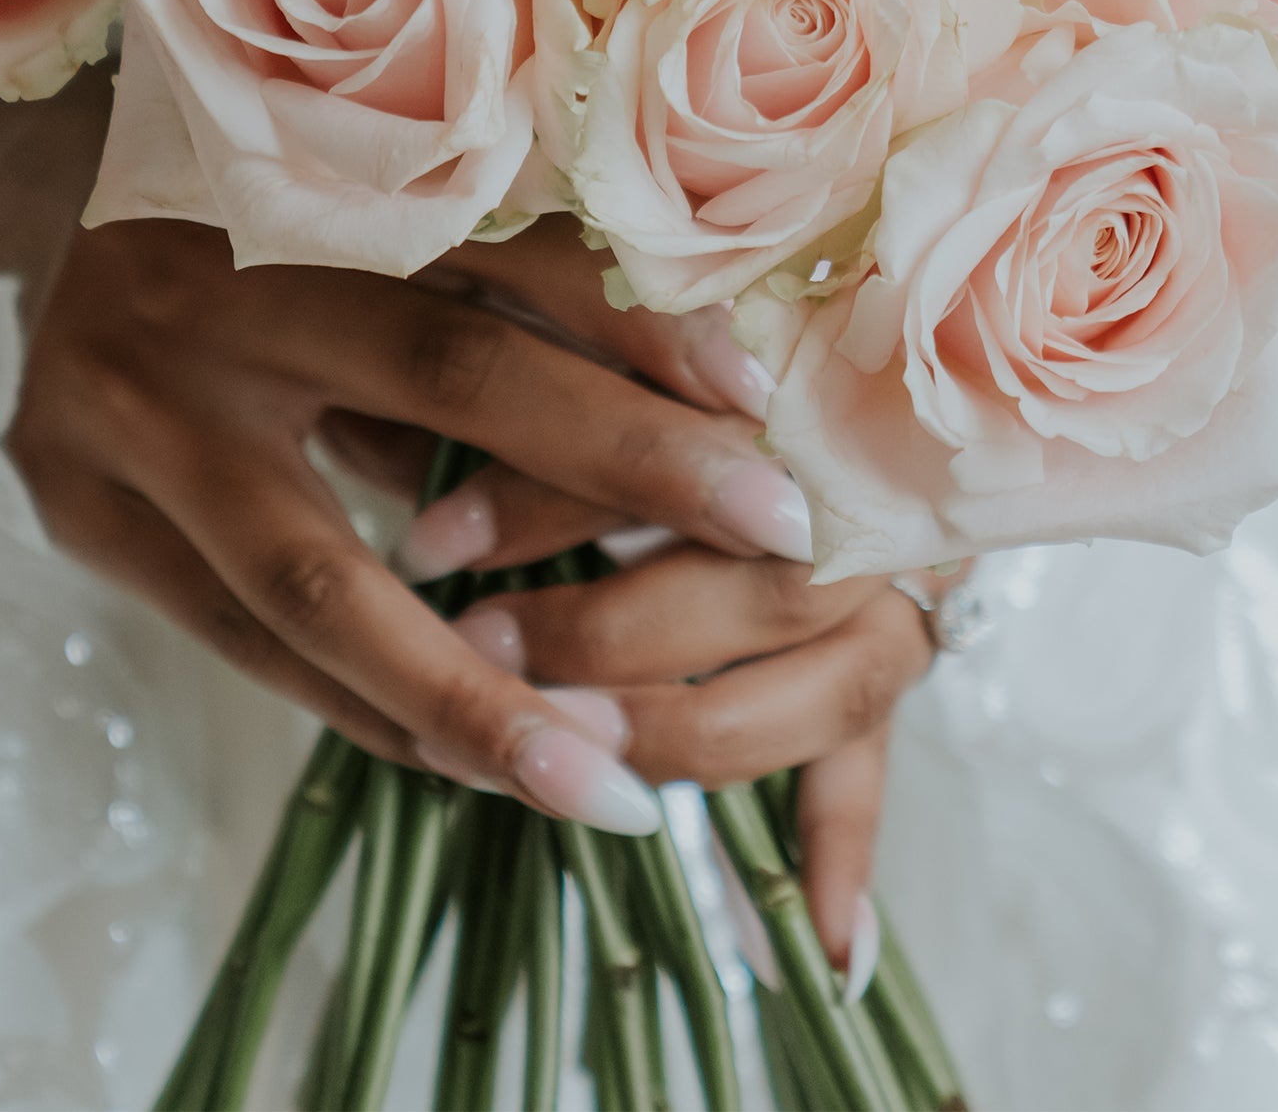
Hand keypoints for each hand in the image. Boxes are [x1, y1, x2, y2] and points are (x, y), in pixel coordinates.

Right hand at [9, 209, 896, 843]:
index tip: (769, 406)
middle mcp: (224, 280)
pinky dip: (366, 709)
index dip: (640, 320)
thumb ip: (491, 282)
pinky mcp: (80, 512)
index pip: (506, 239)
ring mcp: (135, 408)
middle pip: (446, 372)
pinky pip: (247, 644)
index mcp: (303, 177)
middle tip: (775, 551)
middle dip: (616, 466)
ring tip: (611, 784)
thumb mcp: (353, 214)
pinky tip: (474, 765)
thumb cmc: (232, 215)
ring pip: (322, 579)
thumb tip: (699, 382)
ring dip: (476, 697)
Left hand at [377, 220, 935, 964]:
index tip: (427, 539)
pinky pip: (869, 770)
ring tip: (551, 742)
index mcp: (796, 390)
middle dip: (604, 630)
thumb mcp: (583, 328)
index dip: (545, 497)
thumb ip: (526, 371)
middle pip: (753, 583)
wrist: (871, 354)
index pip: (676, 448)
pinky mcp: (886, 663)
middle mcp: (859, 498)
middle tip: (475, 648)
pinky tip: (818, 949)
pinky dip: (839, 860)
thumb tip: (386, 444)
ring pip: (811, 691)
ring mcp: (892, 590)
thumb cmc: (671, 344)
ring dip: (676, 730)